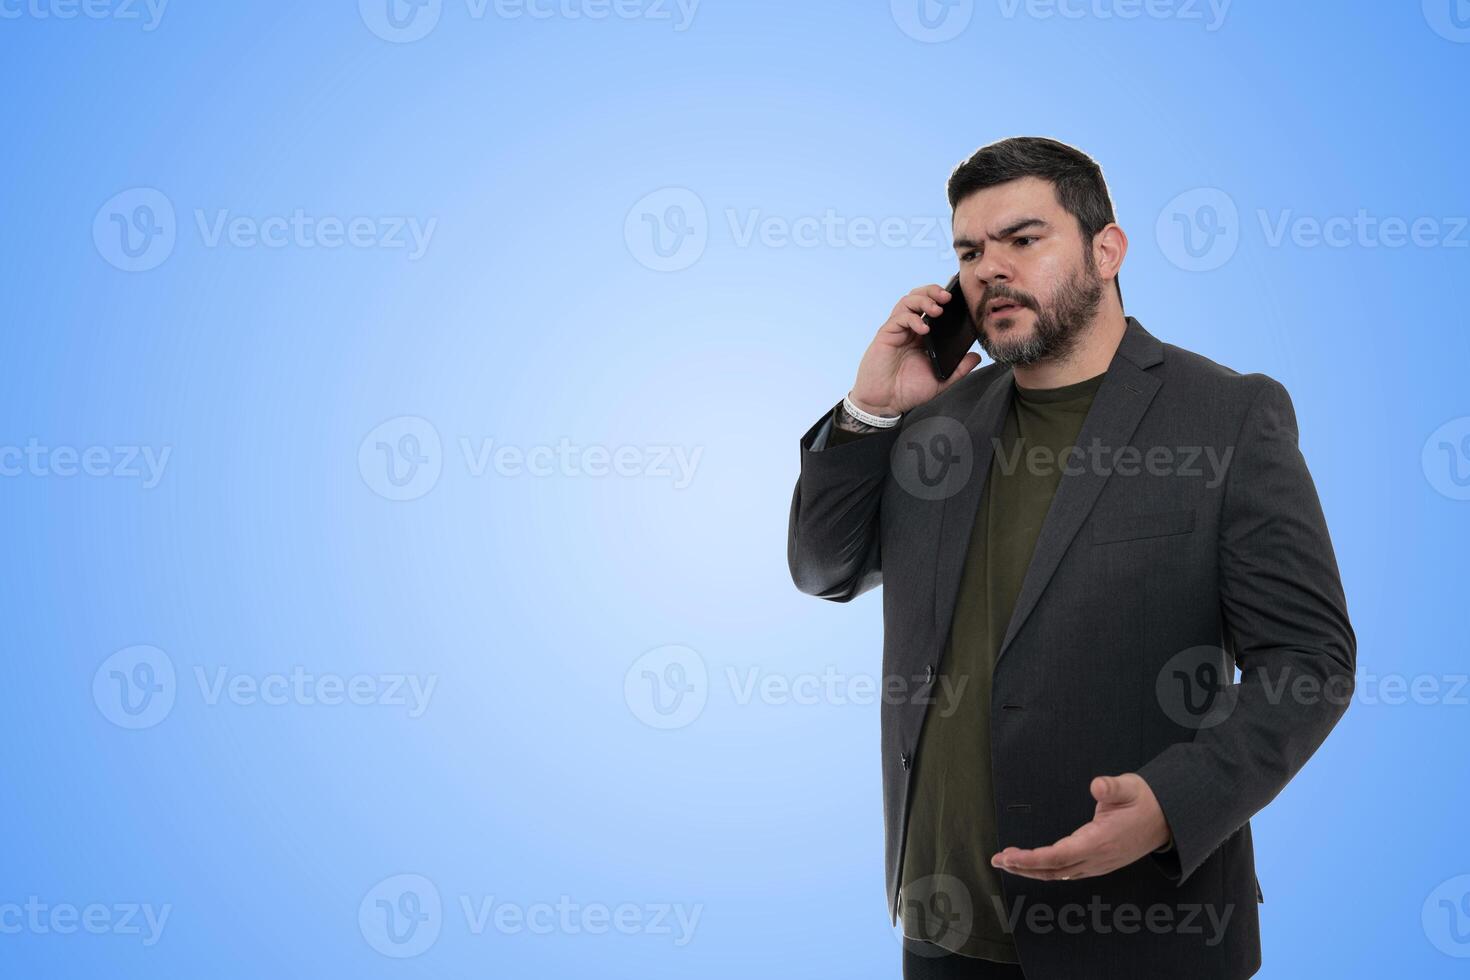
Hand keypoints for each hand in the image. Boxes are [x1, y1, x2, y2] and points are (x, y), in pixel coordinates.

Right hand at [847, 283, 982, 417]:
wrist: (884, 403)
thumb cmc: (908, 391)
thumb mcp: (941, 381)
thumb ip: (958, 369)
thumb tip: (977, 356)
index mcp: (924, 335)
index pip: (933, 306)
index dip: (944, 298)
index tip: (960, 297)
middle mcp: (910, 328)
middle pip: (920, 296)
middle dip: (934, 291)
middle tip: (948, 297)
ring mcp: (897, 330)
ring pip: (908, 301)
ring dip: (924, 299)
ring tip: (938, 309)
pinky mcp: (886, 335)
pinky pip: (899, 318)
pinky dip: (912, 318)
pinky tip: (924, 329)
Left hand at [990, 774, 1171, 881]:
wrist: (1168, 820)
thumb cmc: (1145, 801)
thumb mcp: (1130, 787)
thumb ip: (1113, 787)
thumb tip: (1097, 785)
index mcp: (1101, 841)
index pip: (1060, 856)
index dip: (1033, 859)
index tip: (1010, 856)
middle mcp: (1098, 858)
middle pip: (1054, 870)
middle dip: (1024, 867)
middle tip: (997, 860)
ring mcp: (1099, 864)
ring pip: (1060, 874)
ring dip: (1033, 870)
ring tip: (1008, 862)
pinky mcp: (1099, 863)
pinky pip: (1069, 872)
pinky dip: (1047, 870)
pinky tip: (1034, 865)